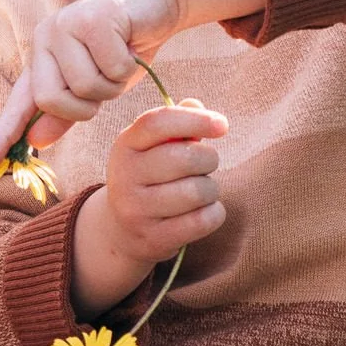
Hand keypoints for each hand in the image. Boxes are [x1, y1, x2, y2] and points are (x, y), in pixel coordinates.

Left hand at [0, 0, 180, 166]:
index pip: (19, 102)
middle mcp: (46, 38)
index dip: (3, 133)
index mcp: (42, 56)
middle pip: (50, 99)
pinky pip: (112, 70)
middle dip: (83, 107)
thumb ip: (66, 111)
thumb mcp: (96, 86)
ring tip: (121, 60)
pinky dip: (129, 67)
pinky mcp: (93, 18)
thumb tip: (35, 139)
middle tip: (105, 87)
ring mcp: (66, 24)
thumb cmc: (126, 47)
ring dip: (113, 85)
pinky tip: (132, 45)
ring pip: (85, 87)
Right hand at [74, 104, 228, 308]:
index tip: (222, 125)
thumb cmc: (151, 176)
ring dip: (211, 189)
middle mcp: (124, 177)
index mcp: (125, 146)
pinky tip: (204, 211)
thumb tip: (196, 107)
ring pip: (197, 191)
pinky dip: (214, 213)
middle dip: (209, 159)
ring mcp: (136, 211)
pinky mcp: (153, 239)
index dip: (195, 120)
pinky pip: (202, 221)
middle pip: (185, 158)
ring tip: (201, 191)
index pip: (158, 123)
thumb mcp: (154, 146)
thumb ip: (177, 122)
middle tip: (206, 165)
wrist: (123, 229)